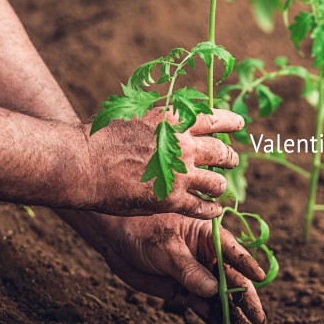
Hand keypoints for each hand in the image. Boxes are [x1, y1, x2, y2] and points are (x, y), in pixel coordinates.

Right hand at [82, 108, 241, 217]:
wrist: (83, 162)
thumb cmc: (100, 136)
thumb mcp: (133, 112)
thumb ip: (158, 116)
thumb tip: (170, 114)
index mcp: (174, 118)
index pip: (214, 118)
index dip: (231, 122)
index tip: (240, 125)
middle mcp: (182, 144)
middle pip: (222, 152)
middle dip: (230, 158)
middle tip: (232, 161)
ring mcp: (179, 173)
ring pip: (217, 183)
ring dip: (220, 186)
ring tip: (219, 189)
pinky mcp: (171, 199)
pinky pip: (203, 208)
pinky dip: (212, 210)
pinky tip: (213, 211)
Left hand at [88, 213, 265, 323]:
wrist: (116, 239)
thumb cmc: (143, 231)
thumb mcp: (166, 248)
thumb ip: (189, 269)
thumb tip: (213, 289)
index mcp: (209, 236)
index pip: (234, 251)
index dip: (247, 265)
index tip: (260, 278)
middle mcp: (208, 256)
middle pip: (233, 278)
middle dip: (245, 298)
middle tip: (258, 318)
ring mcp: (197, 275)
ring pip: (220, 295)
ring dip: (231, 312)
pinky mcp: (185, 291)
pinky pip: (203, 305)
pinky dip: (212, 316)